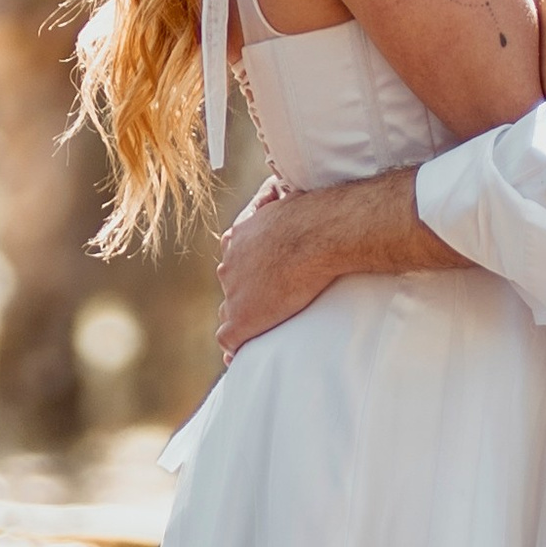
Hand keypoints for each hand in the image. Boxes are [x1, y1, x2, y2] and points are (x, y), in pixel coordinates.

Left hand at [217, 187, 340, 356]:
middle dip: (243, 295)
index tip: (260, 281)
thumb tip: (284, 190)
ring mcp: (233, 292)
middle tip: (265, 305)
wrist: (316, 236)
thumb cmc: (313, 214)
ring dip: (240, 319)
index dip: (248, 273)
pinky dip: (234, 348)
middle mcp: (229, 264)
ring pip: (229, 311)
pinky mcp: (242, 317)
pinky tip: (238, 356)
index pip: (236, 260)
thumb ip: (281, 201)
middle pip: (231, 285)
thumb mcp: (289, 199)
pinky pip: (229, 339)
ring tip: (257, 330)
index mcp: (239, 238)